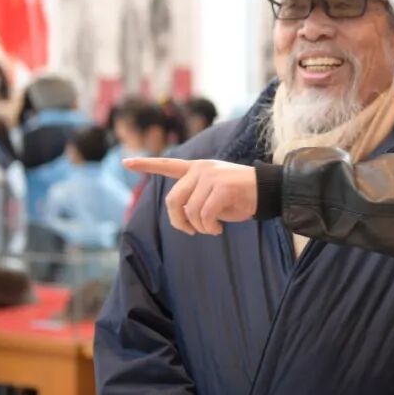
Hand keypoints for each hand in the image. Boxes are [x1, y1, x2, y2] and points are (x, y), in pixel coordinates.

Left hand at [124, 157, 256, 234]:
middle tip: (192, 232)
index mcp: (198, 169)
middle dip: (179, 222)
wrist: (267, 191)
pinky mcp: (222, 187)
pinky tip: (219, 228)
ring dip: (199, 228)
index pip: (168, 165)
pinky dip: (210, 228)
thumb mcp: (214, 196)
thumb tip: (184, 219)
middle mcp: (201, 169)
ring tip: (212, 229)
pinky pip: (205, 215)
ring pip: (189, 211)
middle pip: (173, 201)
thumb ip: (195, 200)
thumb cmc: (241, 197)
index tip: (126, 163)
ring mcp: (211, 176)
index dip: (146, 165)